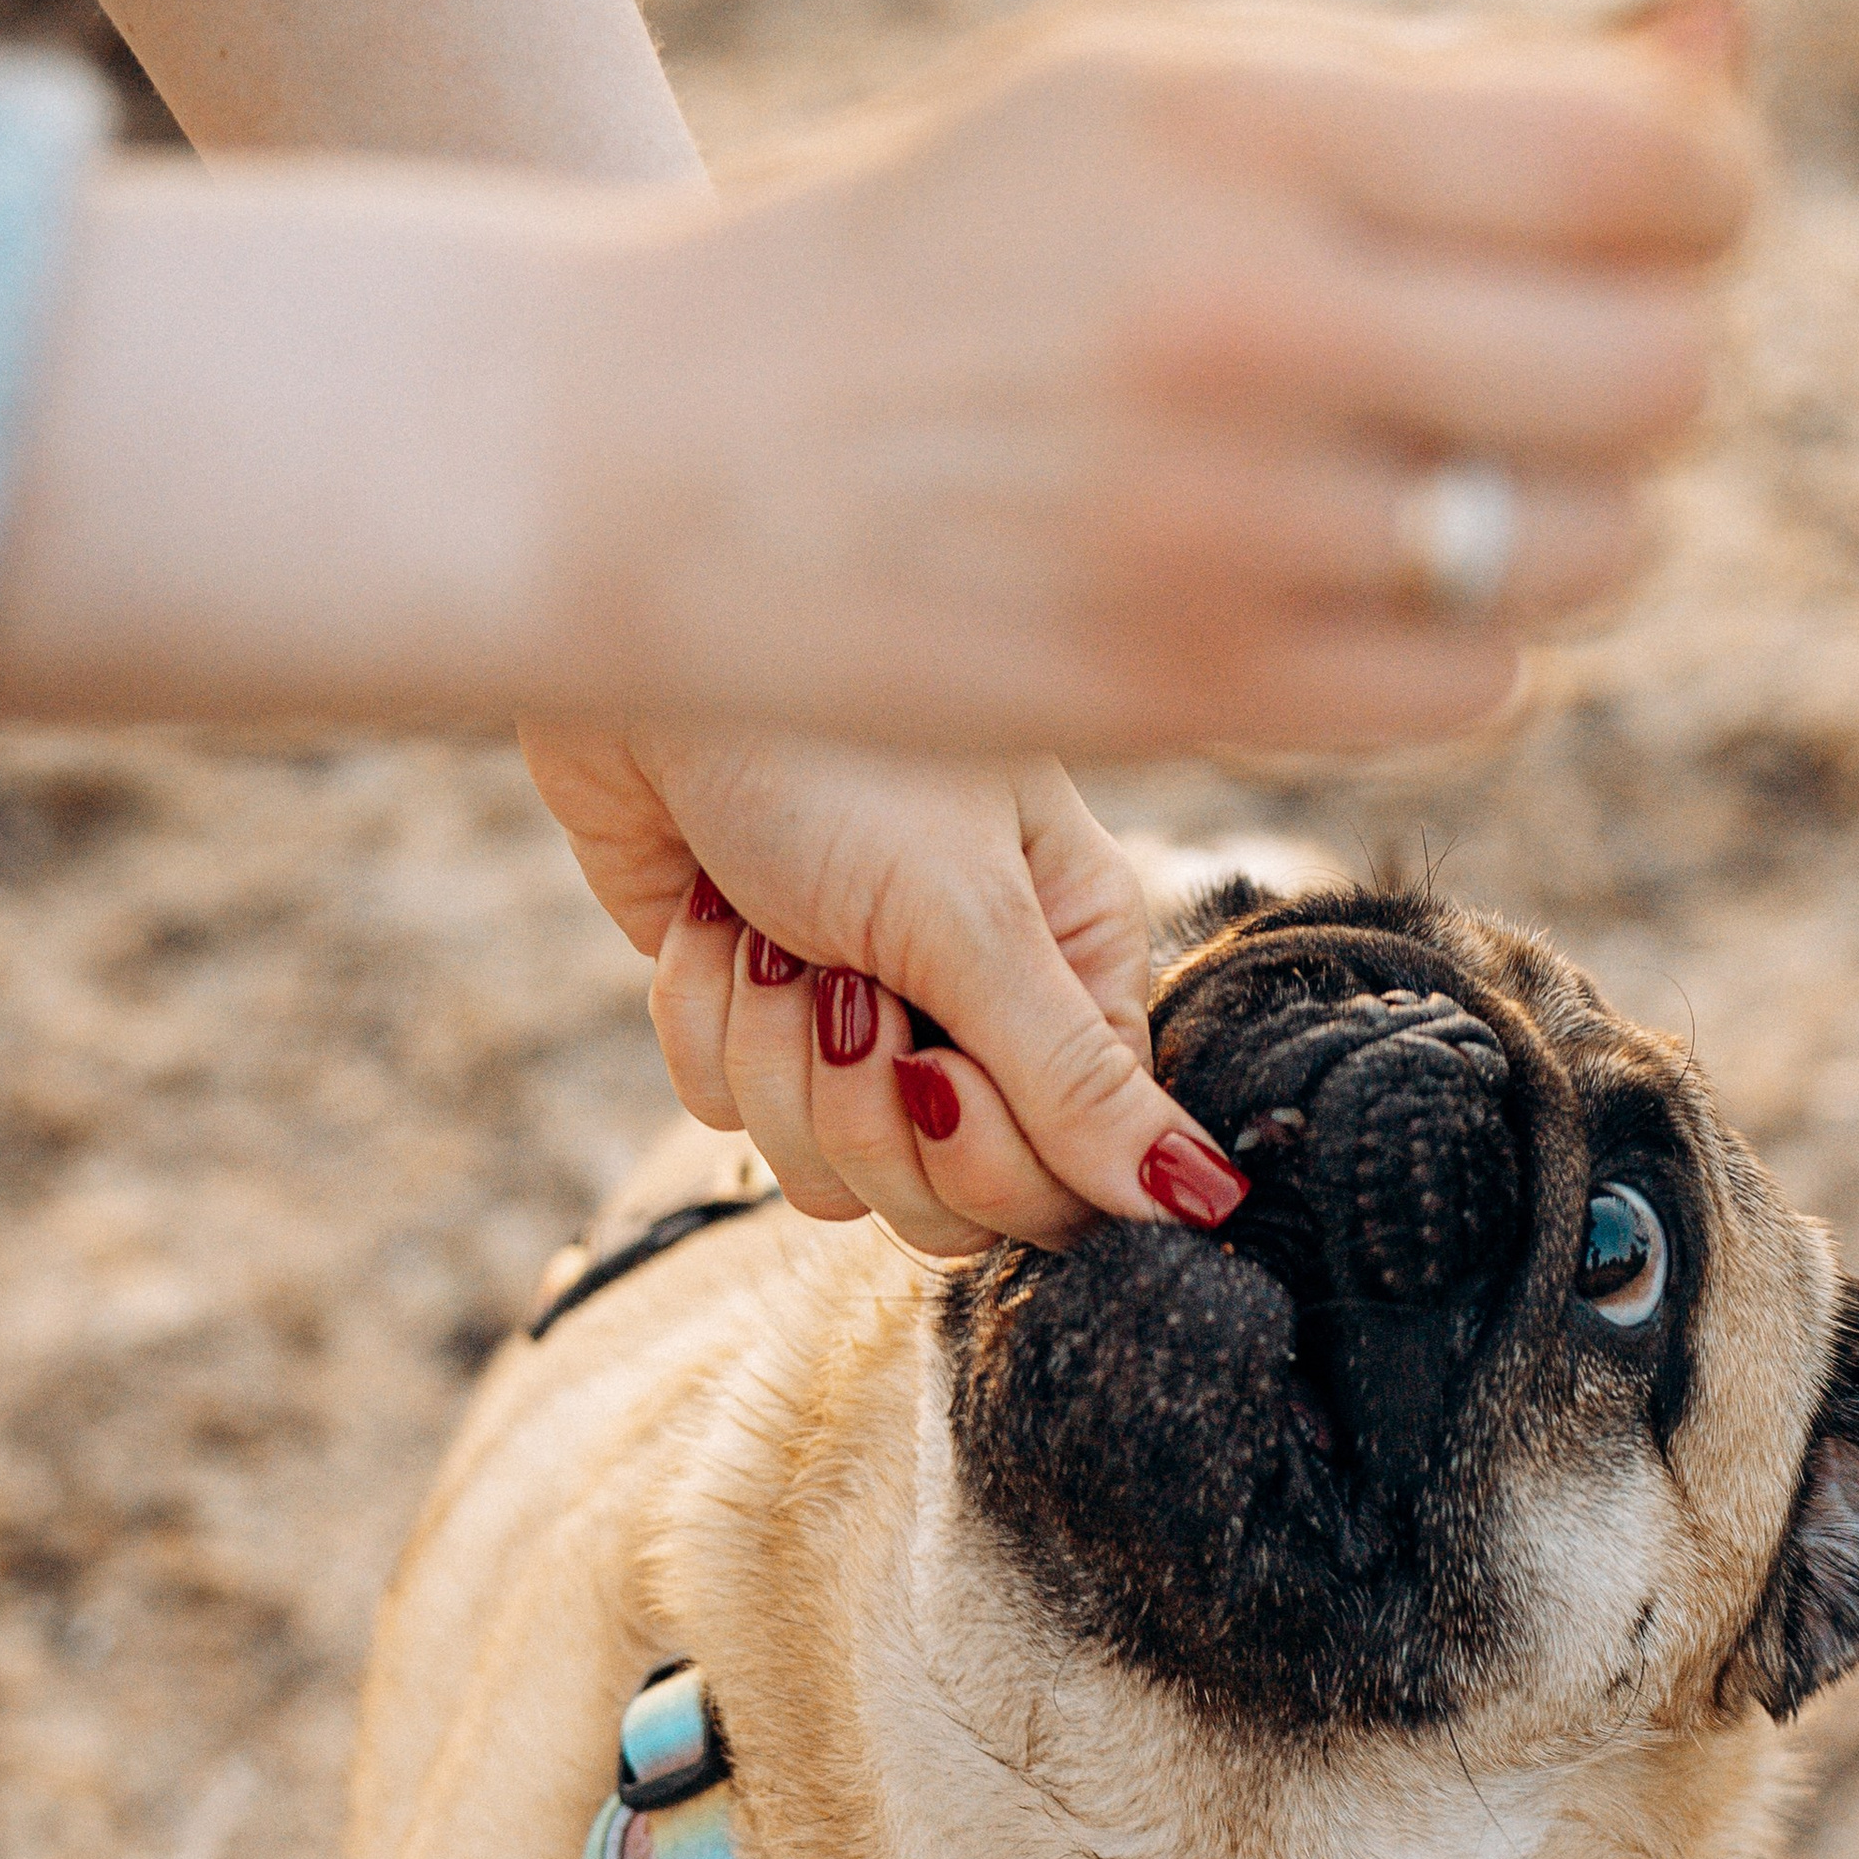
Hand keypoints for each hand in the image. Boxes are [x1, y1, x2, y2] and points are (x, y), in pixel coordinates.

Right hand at [0, 0, 1752, 745]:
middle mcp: (1251, 322)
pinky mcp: (1197, 693)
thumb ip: (1449, 77)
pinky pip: (1478, 687)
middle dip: (1656, 357)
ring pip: (1596, 549)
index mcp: (1248, 121)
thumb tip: (1725, 34)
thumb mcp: (1165, 88)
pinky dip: (1465, 638)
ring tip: (1456, 469)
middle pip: (1660, 372)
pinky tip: (1363, 577)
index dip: (1705, 187)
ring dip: (1576, 513)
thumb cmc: (956, 248)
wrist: (667, 453)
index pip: (1651, 164)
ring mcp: (1226, 527)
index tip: (1646, 208)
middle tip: (1559, 353)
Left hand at [522, 726, 1232, 1253]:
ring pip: (826, 1175)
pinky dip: (701, 1021)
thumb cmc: (831, 747)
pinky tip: (706, 921)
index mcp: (1076, 974)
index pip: (1070, 1181)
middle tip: (838, 988)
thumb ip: (1076, 1079)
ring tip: (763, 934)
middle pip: (947, 1205)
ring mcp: (862, 1025)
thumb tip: (1205, 1204)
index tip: (934, 1071)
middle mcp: (981, 1015)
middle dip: (865, 1113)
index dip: (992, 1166)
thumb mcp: (967, 916)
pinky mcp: (751, 1021)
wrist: (654, 653)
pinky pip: (727, 1114)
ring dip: (771, 1056)